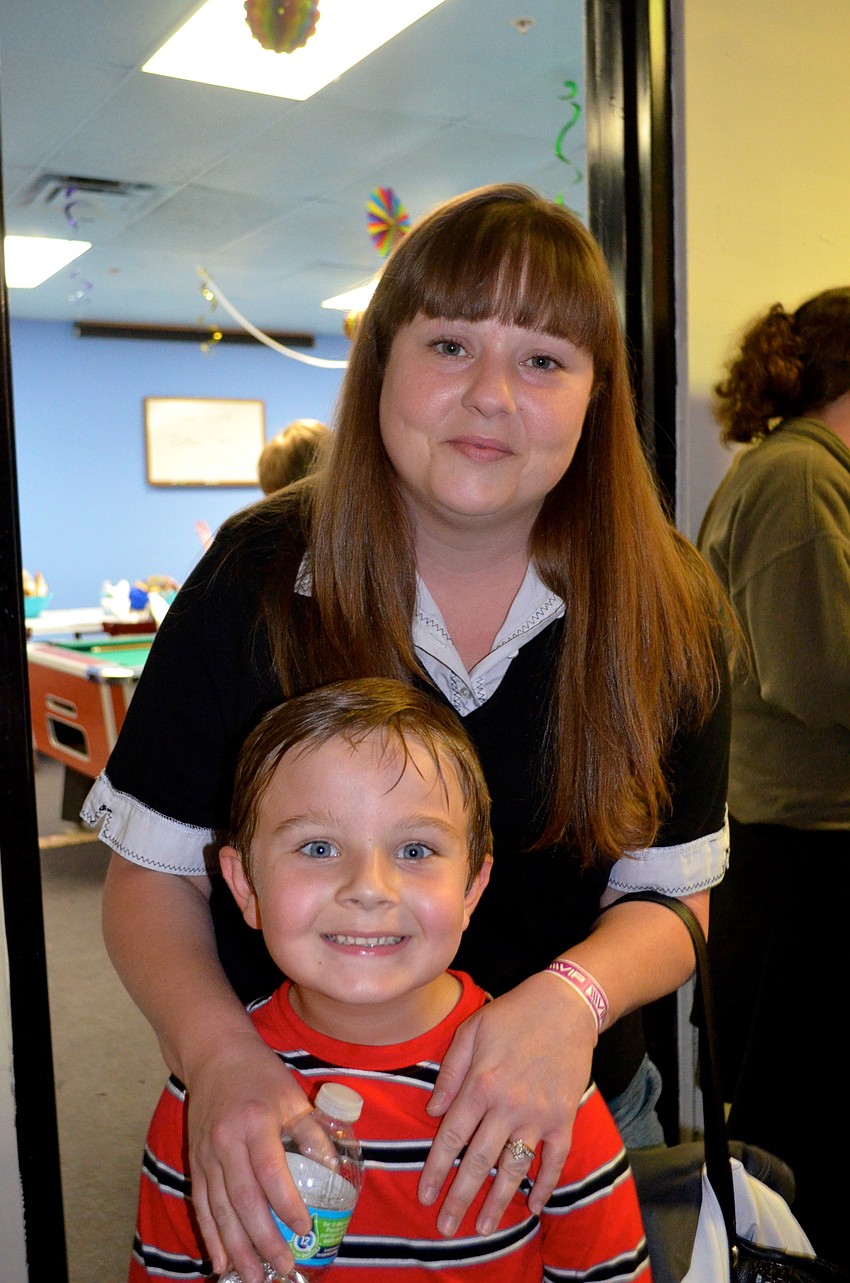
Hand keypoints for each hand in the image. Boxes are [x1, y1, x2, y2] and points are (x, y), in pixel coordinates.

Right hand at [185, 1031, 313, 1282]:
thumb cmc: (260, 1074)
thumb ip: (312, 1133)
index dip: (287, 1203)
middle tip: (282, 1267)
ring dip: (237, 1248)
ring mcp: (207, 1155)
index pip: (271, 1171)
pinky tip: (221, 1262)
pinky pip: (202, 1205)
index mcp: (256, 1123)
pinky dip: (211, 1236)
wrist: (215, 1055)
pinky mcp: (195, 1162)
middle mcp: (227, 1142)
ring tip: (253, 1278)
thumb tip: (333, 1173)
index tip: (304, 1229)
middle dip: (263, 1239)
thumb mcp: (292, 1095)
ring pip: (220, 1210)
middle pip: (243, 1200)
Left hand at [418, 971, 597, 1234]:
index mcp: (479, 1084)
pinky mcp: (564, 1118)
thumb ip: (449, 1072)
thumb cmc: (513, 1014)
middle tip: (446, 1228)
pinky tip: (533, 1206)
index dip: (436, 1170)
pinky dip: (545, 1185)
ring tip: (482, 1228)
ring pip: (514, 1168)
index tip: (425, 1196)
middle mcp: (506, 1105)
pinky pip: (554, 1160)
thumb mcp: (470, 1031)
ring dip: (497, 1201)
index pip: (452, 1137)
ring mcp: (538, 1115)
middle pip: (478, 1161)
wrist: (566, 1005)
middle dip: (460, 1198)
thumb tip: (433, 1111)